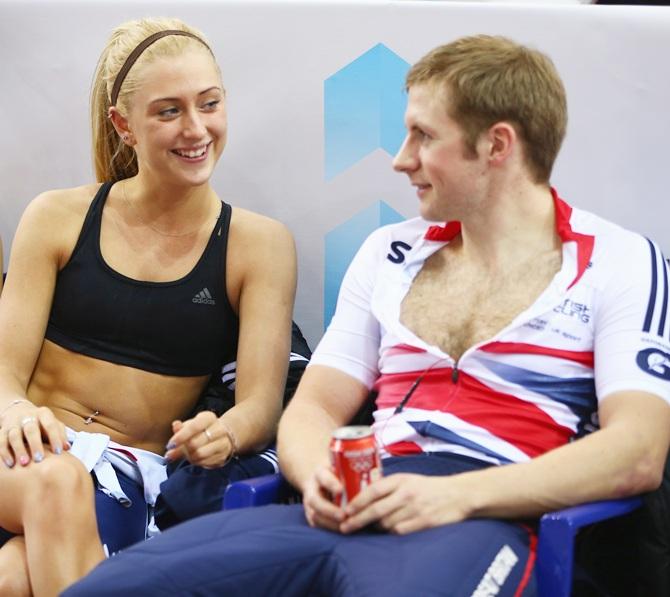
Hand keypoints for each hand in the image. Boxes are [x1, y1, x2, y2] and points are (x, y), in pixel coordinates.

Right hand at [0, 402, 67, 467]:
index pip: (50, 425)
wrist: (18, 411)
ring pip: (14, 436)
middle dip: (35, 444)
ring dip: (19, 450)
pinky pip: (1, 441)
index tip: (58, 452)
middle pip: (31, 429)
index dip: (55, 438)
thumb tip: (67, 447)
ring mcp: (14, 424)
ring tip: (24, 463)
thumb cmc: (41, 423)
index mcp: (43, 414)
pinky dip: (5, 453)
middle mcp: (28, 417)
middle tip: (39, 459)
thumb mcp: (53, 423)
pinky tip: (10, 464)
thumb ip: (61, 434)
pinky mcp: (3, 431)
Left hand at [164, 411, 234, 468]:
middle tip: (174, 452)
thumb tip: (175, 425)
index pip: (194, 427)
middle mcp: (219, 429)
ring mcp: (223, 443)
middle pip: (195, 443)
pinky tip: (194, 457)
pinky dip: (196, 462)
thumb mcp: (189, 426)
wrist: (220, 436)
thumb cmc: (200, 430)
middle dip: (182, 449)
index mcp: (209, 418)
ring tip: (185, 454)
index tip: (170, 445)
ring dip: (188, 456)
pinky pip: (204, 462)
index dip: (181, 437)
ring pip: (200, 454)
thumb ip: (180, 428)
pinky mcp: (223, 455)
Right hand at [301, 464, 346, 530]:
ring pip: (315, 516)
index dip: (331, 484)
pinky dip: (331, 529)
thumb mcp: (341, 470)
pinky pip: (319, 526)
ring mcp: (309, 504)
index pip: (323, 477)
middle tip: (343, 516)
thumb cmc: (338, 475)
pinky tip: (345, 530)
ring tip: (347, 526)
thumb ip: (351, 474)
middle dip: (329, 510)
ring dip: (331, 523)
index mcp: (320, 474)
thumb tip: (370, 478)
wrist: (321, 482)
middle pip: (314, 500)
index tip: (341, 490)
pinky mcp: (312, 517)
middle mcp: (312, 489)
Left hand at [340, 473, 468, 534]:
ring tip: (368, 527)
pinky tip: (388, 530)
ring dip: (374, 527)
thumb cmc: (427, 487)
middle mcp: (406, 494)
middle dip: (357, 520)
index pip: (373, 490)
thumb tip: (362, 496)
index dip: (357, 502)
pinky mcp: (423, 522)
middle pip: (376, 510)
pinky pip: (399, 531)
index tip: (345, 510)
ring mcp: (415, 509)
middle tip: (345, 527)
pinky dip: (391, 532)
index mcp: (400, 480)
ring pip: (386, 523)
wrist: (457, 494)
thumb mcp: (407, 479)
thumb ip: (387, 486)